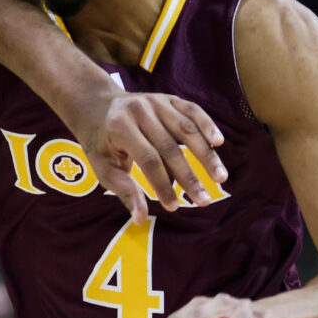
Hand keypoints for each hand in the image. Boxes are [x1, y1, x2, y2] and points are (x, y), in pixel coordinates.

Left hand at [77, 90, 224, 221]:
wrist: (96, 104)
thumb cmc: (100, 142)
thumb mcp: (102, 167)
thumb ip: (124, 190)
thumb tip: (140, 219)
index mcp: (120, 127)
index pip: (148, 159)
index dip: (162, 184)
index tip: (173, 207)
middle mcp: (140, 110)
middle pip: (170, 147)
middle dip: (189, 177)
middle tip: (204, 201)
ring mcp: (156, 101)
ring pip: (187, 129)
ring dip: (206, 155)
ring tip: (221, 177)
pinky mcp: (169, 98)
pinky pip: (193, 111)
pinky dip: (207, 126)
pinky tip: (219, 143)